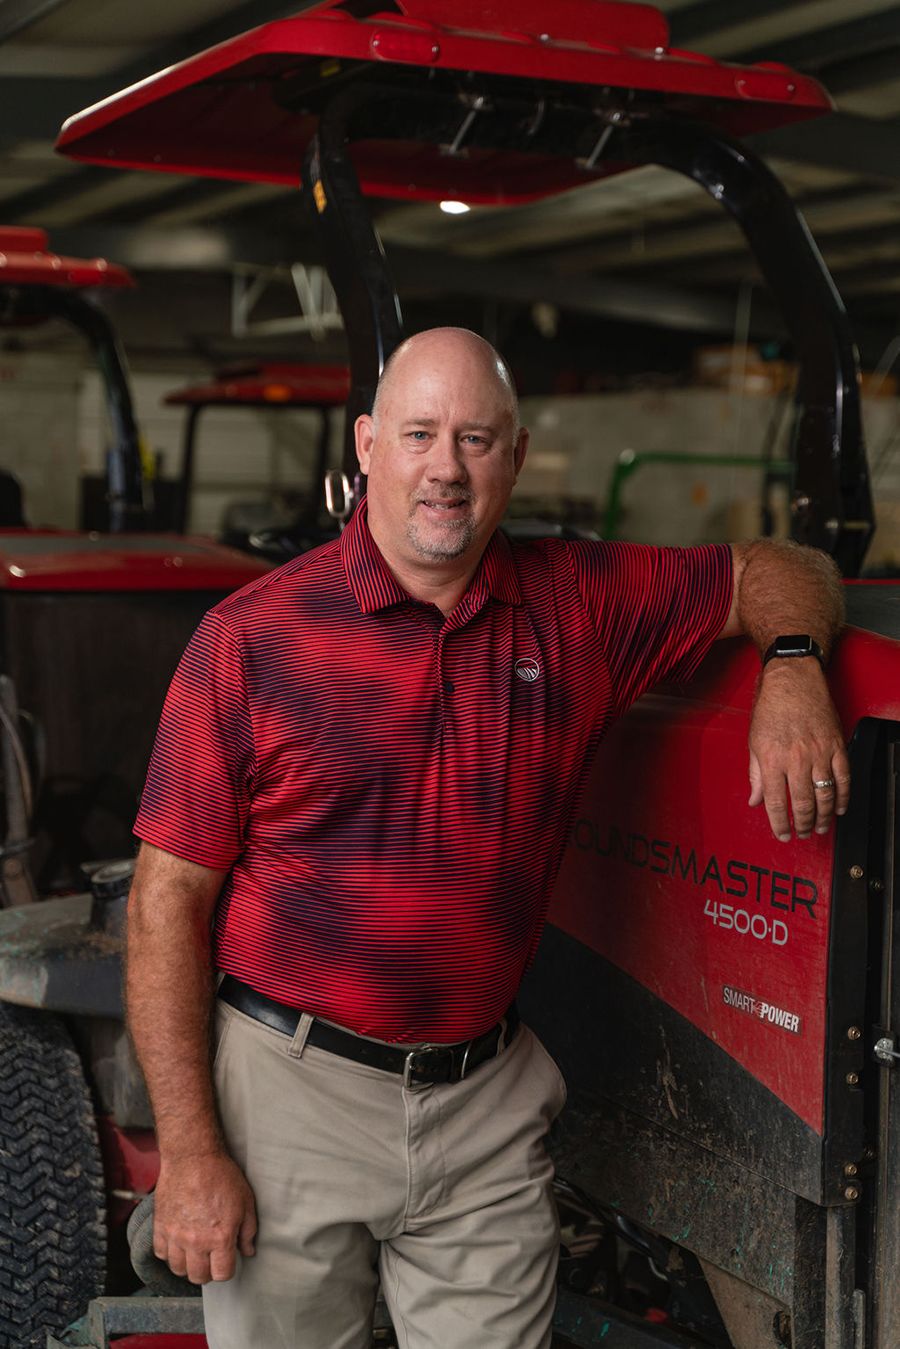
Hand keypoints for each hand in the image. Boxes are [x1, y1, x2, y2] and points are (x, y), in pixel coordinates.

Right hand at [153, 1150, 256, 1283]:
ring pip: (178, 1269)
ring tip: (194, 1251)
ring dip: (187, 1264)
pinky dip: (169, 1253)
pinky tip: (178, 1242)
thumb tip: (248, 1251)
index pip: (222, 1274)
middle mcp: (196, 1242)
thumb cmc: (221, 1176)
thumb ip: (248, 1231)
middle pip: (198, 1277)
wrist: (192, 1157)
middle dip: (207, 1271)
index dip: (226, 1269)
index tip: (226, 1260)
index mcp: (220, 1237)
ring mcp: (175, 1236)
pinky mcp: (160, 1227)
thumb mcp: (246, 1201)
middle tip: (211, 1258)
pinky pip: (161, 1254)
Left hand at [748, 660, 849, 841]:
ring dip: (823, 816)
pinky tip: (838, 807)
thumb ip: (755, 774)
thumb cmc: (771, 707)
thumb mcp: (753, 741)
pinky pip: (844, 777)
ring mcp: (820, 752)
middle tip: (803, 834)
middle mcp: (796, 758)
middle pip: (803, 803)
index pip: (776, 802)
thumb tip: (755, 800)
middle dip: (803, 824)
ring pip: (825, 794)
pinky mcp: (836, 745)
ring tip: (820, 828)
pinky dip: (843, 796)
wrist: (793, 679)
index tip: (782, 834)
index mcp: (772, 759)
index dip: (779, 824)